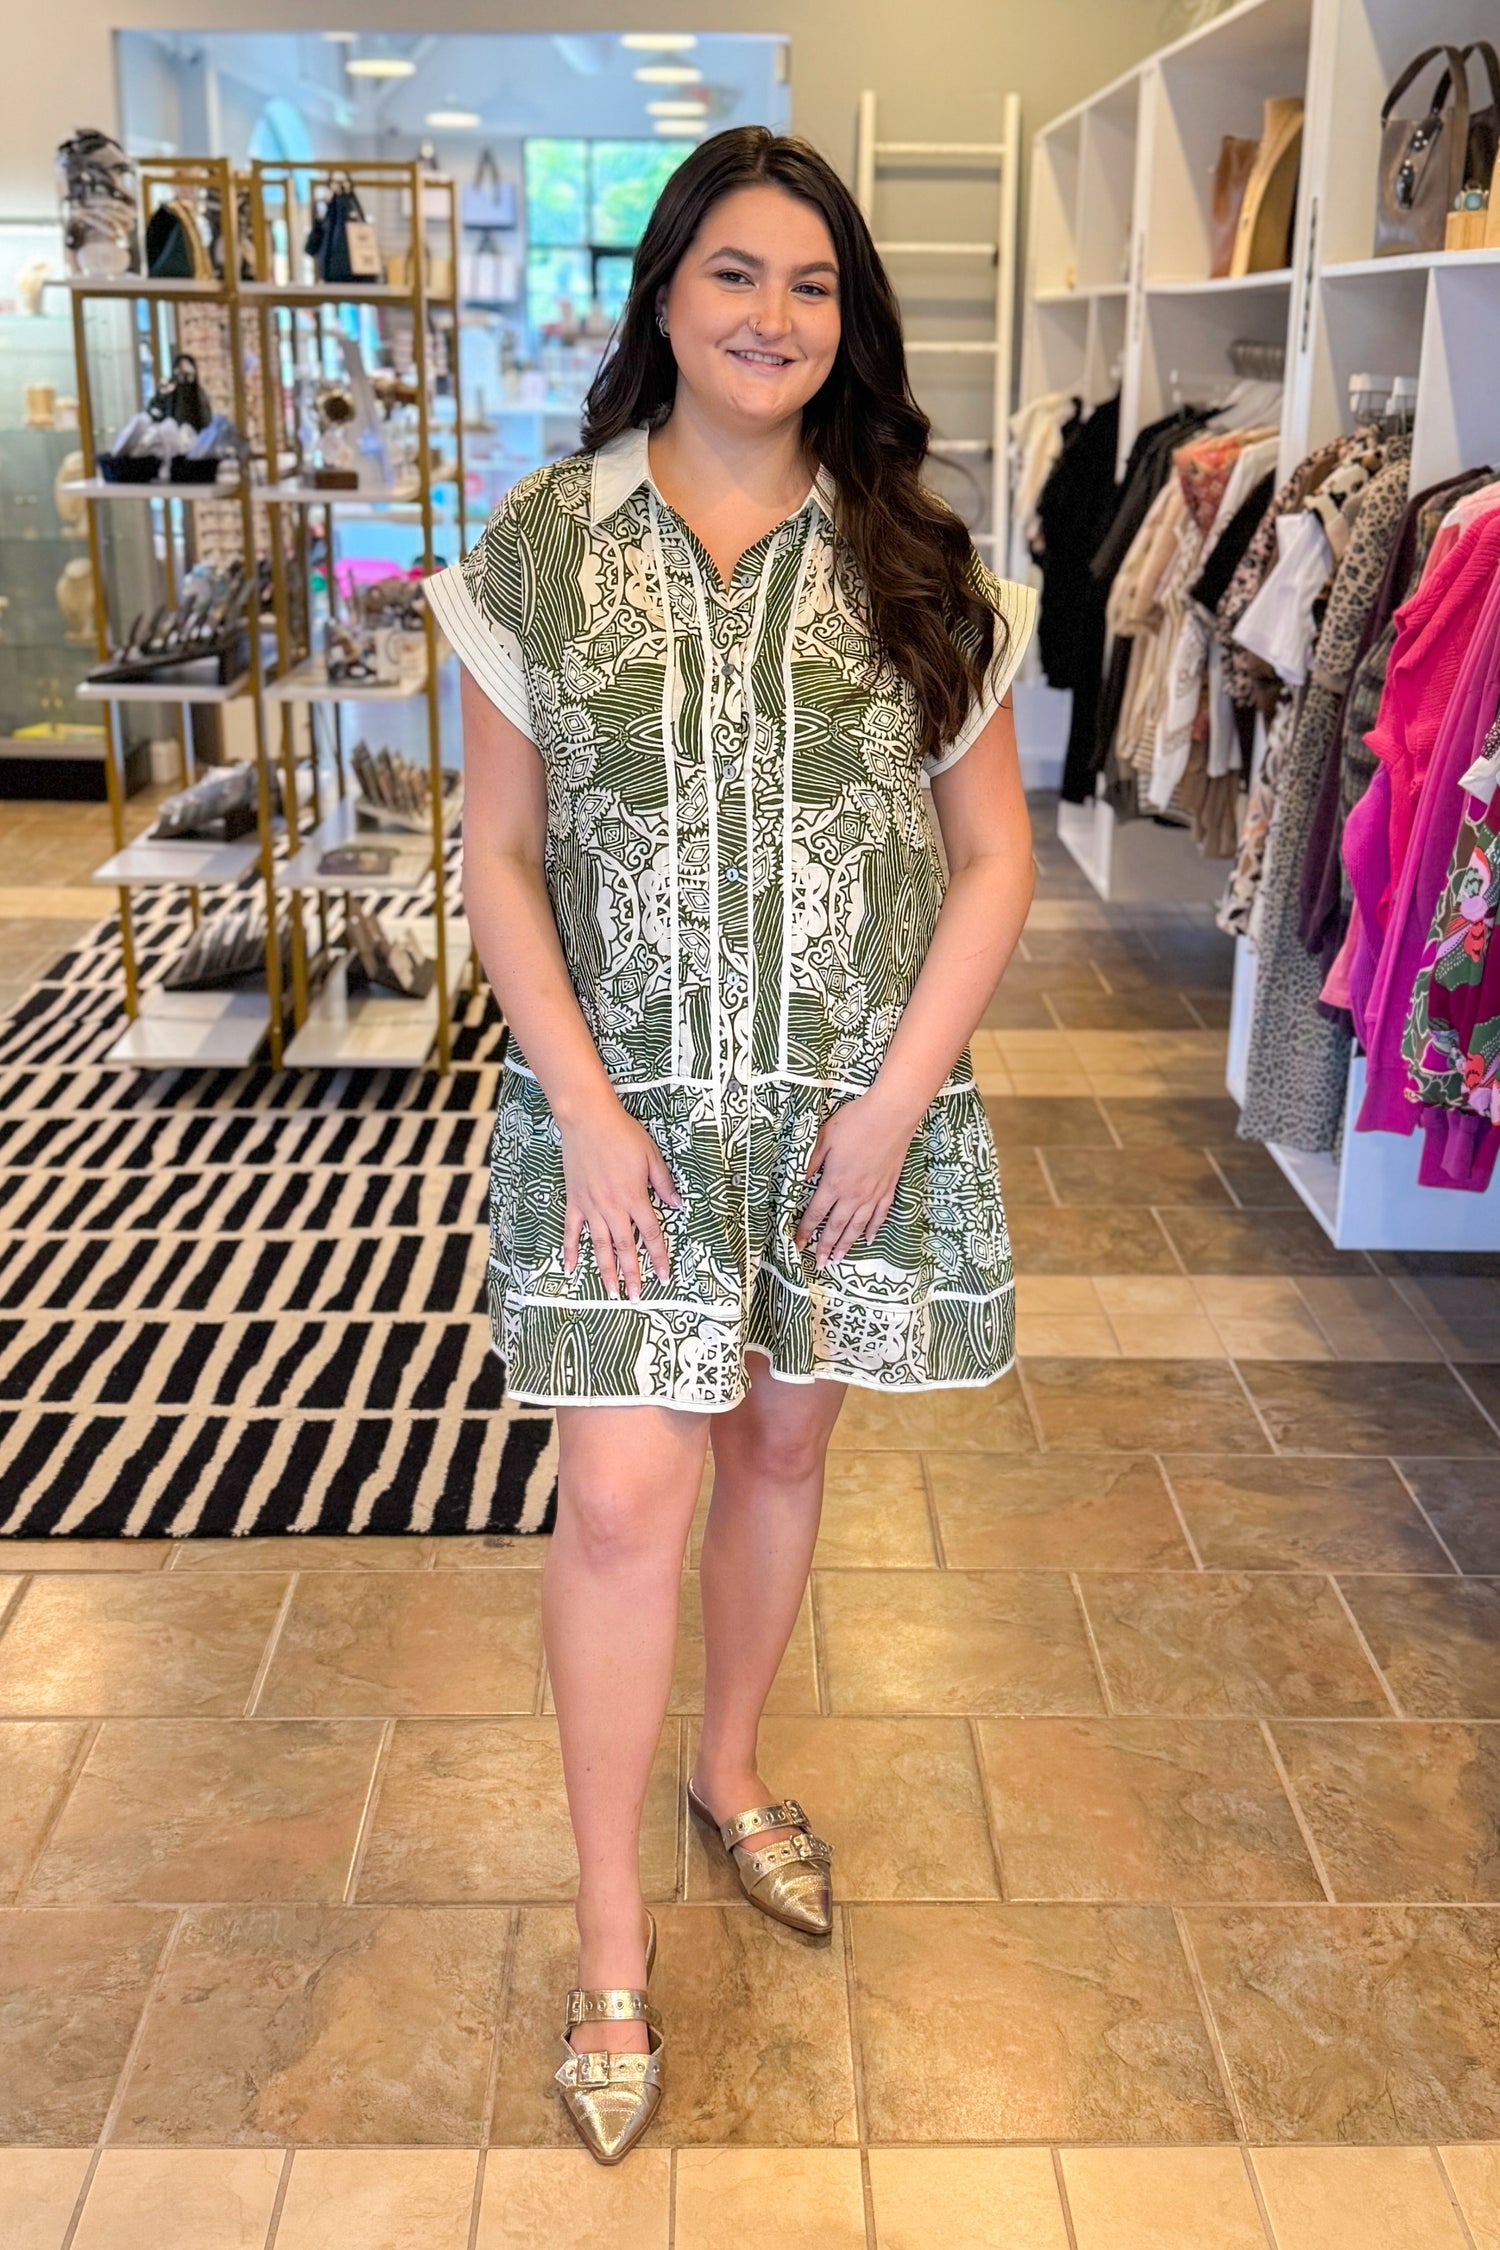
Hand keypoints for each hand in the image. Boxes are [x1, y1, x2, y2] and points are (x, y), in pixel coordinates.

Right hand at [559, 1099, 682, 1299]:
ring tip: (610, 1292)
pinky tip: (570, 1268)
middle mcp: (612, 1207)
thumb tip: (678, 1206)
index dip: (659, 1257)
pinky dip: (570, 1250)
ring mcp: (590, 1206)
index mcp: (635, 1197)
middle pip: (624, 1248)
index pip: (650, 1234)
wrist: (586, 1119)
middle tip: (635, 1297)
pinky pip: (571, 1231)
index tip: (665, 1276)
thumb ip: (664, 1184)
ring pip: (599, 1246)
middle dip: (632, 1274)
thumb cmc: (622, 1134)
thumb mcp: (651, 1155)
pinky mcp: (574, 1201)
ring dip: (606, 1271)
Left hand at [795, 1087, 917, 1268]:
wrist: (891, 1115)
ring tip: (838, 1259)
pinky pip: (880, 1215)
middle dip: (825, 1246)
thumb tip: (798, 1181)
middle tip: (819, 1263)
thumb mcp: (824, 1139)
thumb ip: (811, 1163)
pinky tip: (868, 1239)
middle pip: (836, 1227)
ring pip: (858, 1226)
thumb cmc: (855, 1122)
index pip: (815, 1214)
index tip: (798, 1244)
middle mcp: (853, 1195)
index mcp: (833, 1183)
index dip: (805, 1231)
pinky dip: (873, 1229)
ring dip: (847, 1244)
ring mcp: (873, 1194)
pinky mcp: (889, 1188)